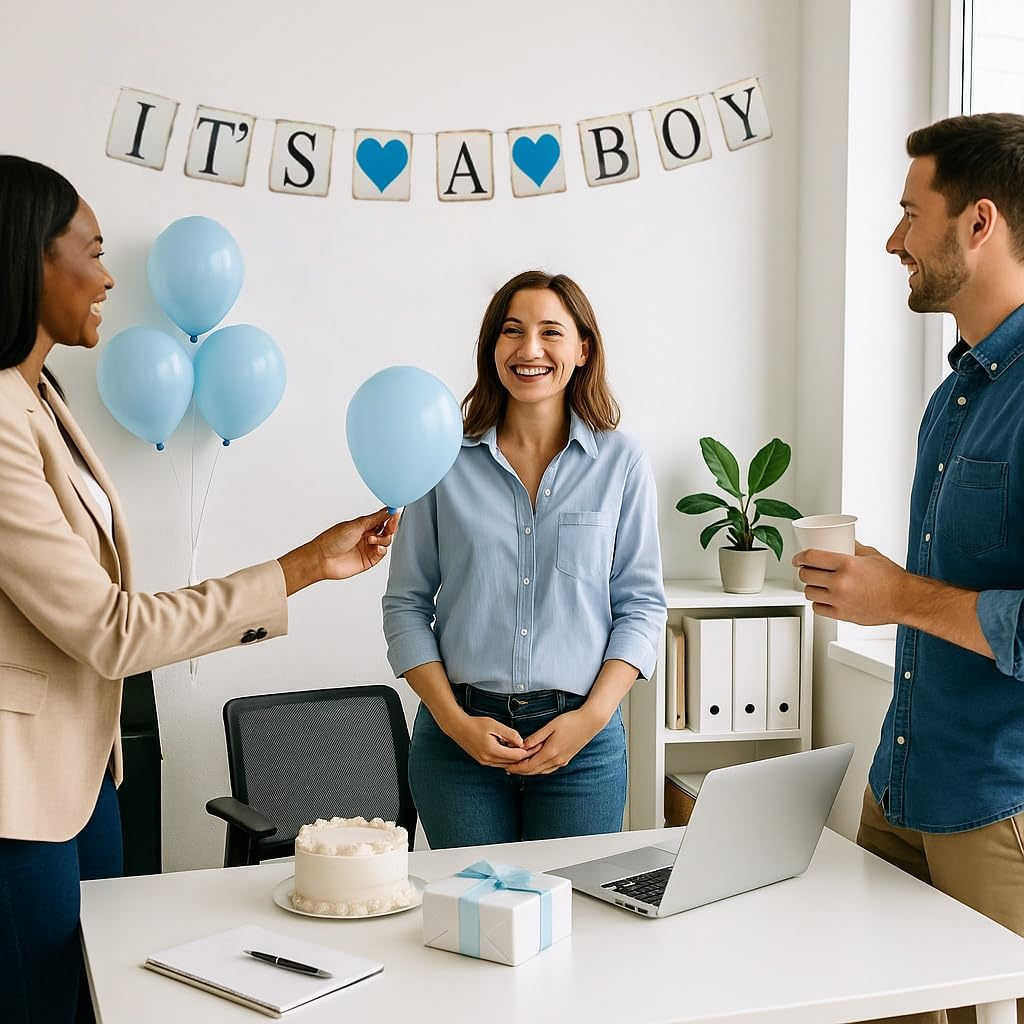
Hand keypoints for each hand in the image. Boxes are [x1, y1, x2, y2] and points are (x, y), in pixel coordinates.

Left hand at [316, 508, 399, 579]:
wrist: (322, 558)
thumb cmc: (333, 540)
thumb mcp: (356, 525)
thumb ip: (375, 519)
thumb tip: (387, 510)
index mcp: (362, 525)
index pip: (381, 519)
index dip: (389, 516)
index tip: (395, 512)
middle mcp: (366, 536)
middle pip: (386, 531)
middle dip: (390, 527)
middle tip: (391, 524)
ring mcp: (367, 548)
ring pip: (385, 542)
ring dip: (383, 539)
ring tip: (372, 539)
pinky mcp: (368, 561)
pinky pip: (381, 554)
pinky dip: (382, 550)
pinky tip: (377, 547)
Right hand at [448, 714, 532, 766]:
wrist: (458, 727)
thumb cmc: (476, 724)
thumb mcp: (495, 725)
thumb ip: (510, 734)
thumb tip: (522, 743)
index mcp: (492, 751)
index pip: (515, 757)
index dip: (525, 752)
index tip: (533, 746)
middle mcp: (488, 760)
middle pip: (511, 763)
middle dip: (522, 756)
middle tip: (532, 749)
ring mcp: (484, 762)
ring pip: (505, 764)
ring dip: (514, 758)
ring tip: (522, 749)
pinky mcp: (482, 761)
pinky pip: (498, 763)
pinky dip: (506, 758)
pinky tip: (510, 750)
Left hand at [505, 708, 604, 775]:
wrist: (590, 722)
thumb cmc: (570, 721)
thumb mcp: (550, 726)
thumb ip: (536, 737)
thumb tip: (523, 745)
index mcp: (550, 752)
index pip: (529, 766)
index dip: (516, 768)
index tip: (507, 766)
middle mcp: (556, 760)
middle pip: (534, 771)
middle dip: (520, 771)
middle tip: (508, 768)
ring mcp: (562, 760)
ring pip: (542, 771)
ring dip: (529, 770)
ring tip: (519, 767)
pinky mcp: (566, 758)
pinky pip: (549, 768)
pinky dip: (539, 768)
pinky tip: (536, 764)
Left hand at [792, 542, 909, 624]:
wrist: (905, 600)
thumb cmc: (892, 579)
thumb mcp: (871, 555)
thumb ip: (852, 547)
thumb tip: (841, 539)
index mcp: (846, 564)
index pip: (811, 557)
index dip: (799, 557)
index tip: (797, 559)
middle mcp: (840, 583)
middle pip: (806, 576)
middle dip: (804, 571)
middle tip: (807, 570)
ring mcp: (840, 600)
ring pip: (809, 593)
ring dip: (810, 587)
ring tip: (816, 584)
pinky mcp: (842, 615)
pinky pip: (818, 608)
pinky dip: (818, 603)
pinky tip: (822, 598)